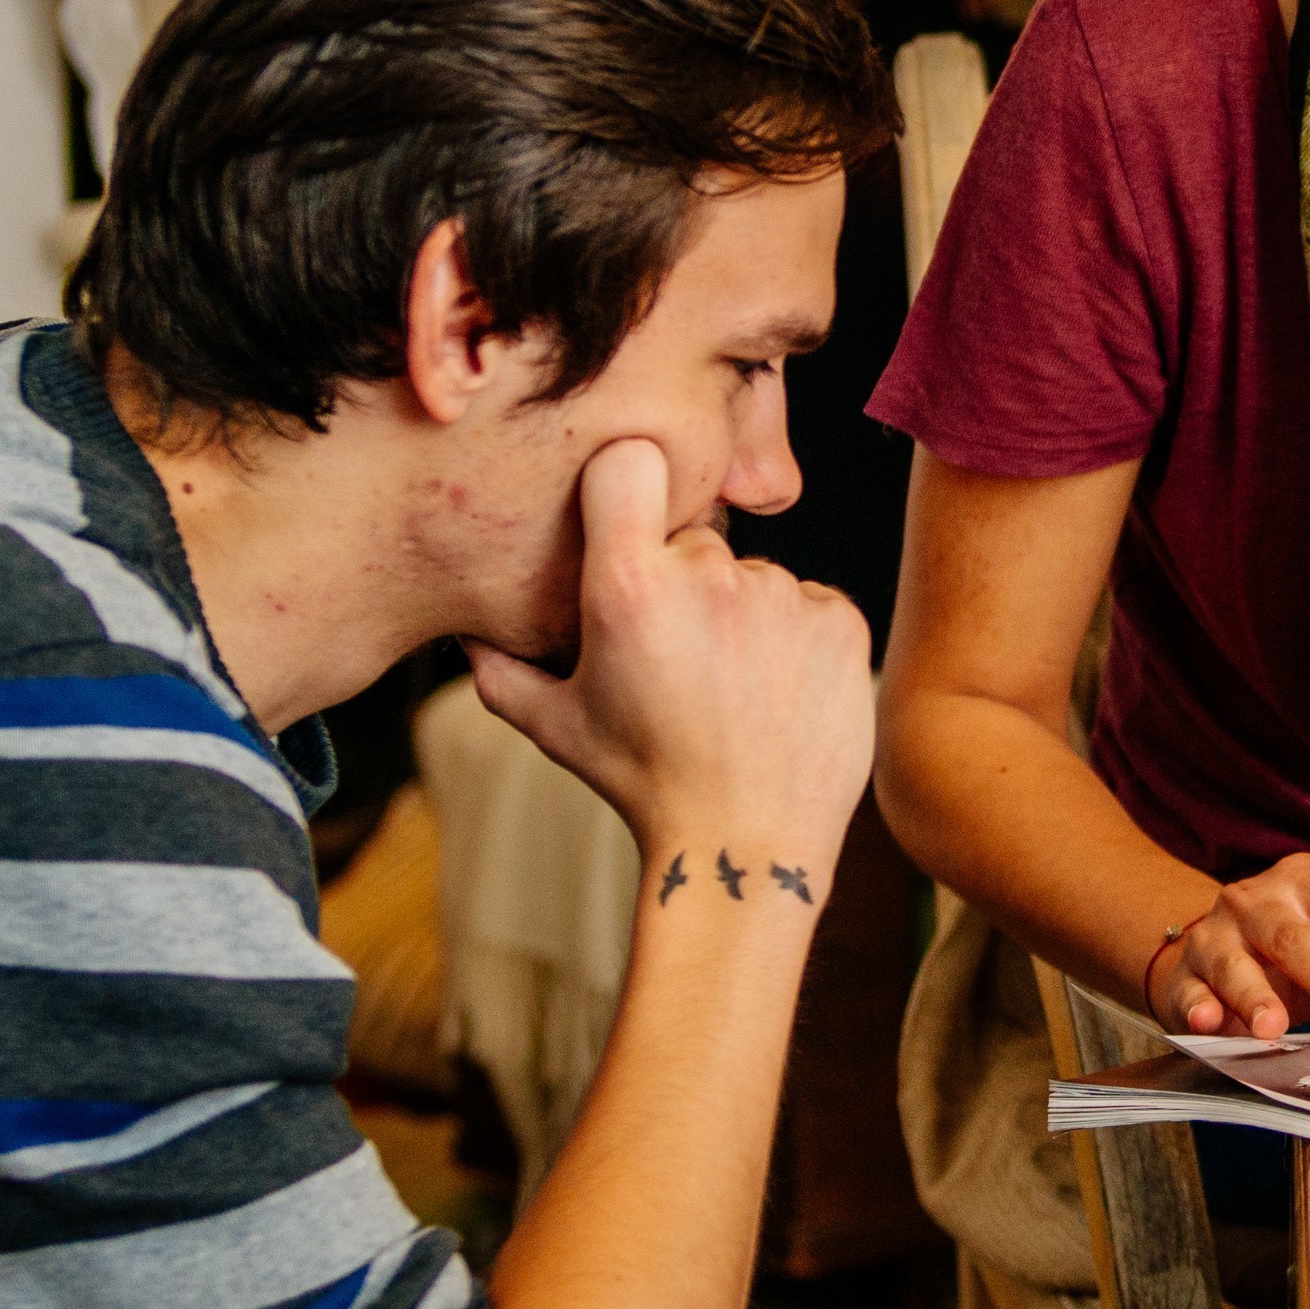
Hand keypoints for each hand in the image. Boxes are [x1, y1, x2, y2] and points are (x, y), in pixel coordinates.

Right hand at [467, 438, 874, 890]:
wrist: (747, 845)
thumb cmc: (643, 784)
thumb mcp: (555, 727)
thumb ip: (502, 668)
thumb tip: (469, 629)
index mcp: (629, 587)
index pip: (629, 464)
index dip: (628, 480)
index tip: (628, 510)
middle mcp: (710, 577)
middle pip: (693, 537)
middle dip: (682, 581)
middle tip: (679, 655)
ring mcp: (783, 595)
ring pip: (753, 577)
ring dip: (742, 615)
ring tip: (730, 689)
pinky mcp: (840, 619)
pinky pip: (809, 603)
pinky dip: (796, 638)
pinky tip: (775, 694)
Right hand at [1155, 854, 1309, 1037]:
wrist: (1215, 947)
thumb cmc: (1309, 940)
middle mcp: (1262, 901)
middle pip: (1300, 939)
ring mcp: (1217, 936)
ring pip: (1235, 962)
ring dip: (1254, 995)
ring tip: (1274, 1030)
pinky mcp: (1184, 974)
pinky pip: (1189, 990)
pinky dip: (1196, 1007)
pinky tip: (1207, 1024)